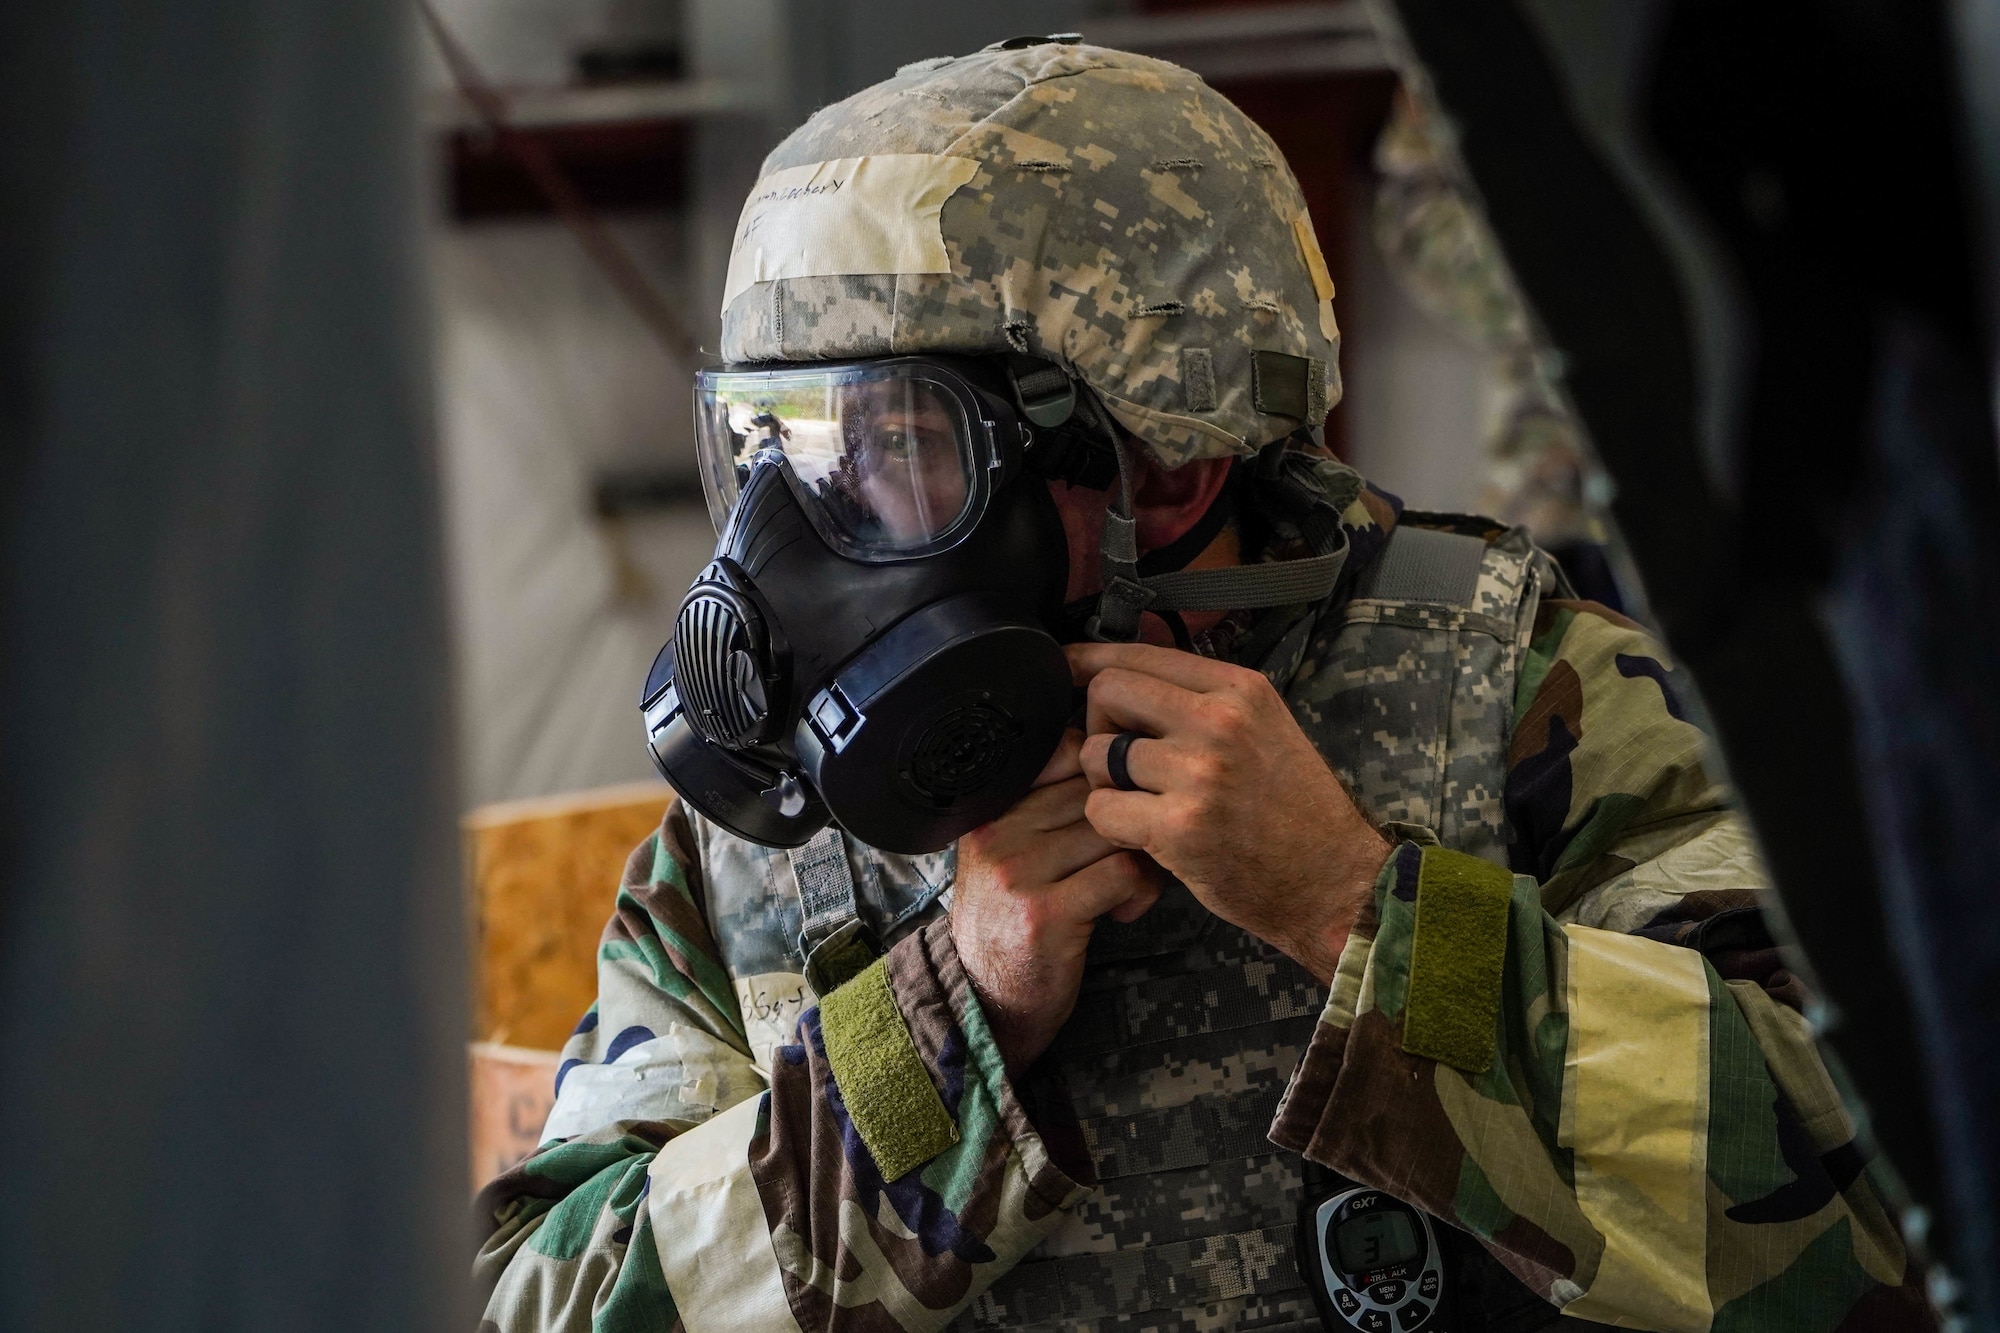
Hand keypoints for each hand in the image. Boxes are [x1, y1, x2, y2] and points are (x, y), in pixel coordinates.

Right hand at [948, 729, 1162, 1075]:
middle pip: (1097, 790)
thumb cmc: (1013, 917)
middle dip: (1133, 819)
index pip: (1067, 752)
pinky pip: (1122, 871)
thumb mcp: (1011, 852)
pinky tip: (1126, 910)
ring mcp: (1018, 872)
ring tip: (1135, 884)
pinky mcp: (1047, 913)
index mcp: (991, 809)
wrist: (985, 998)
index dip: (1107, 776)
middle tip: (1139, 853)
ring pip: (1114, 828)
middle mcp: (998, 833)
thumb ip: (1047, 808)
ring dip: (1143, 856)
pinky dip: (1140, 889)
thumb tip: (1119, 759)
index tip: (1118, 809)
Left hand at [1070, 642, 1391, 983]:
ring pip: (1096, 753)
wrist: (1333, 883)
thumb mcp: (1266, 729)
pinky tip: (1140, 834)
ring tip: (1138, 803)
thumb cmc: (1295, 812)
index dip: (1094, 662)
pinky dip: (1109, 824)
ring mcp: (1200, 772)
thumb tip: (1133, 675)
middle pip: (1109, 692)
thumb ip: (1206, 701)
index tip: (1068, 667)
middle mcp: (1220, 720)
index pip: (1143, 654)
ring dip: (1103, 782)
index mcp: (1240, 689)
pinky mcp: (1180, 826)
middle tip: (1119, 761)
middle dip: (1098, 725)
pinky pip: (1101, 808)